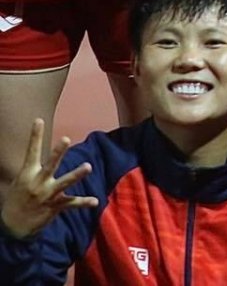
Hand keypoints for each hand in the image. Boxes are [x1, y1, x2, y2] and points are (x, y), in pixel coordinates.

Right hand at [0, 120, 96, 239]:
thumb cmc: (17, 199)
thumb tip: (37, 152)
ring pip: (64, 182)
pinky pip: (72, 203)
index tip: (39, 120)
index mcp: (27, 174)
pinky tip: (95, 201)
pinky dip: (84, 202)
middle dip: (58, 152)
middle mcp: (38, 183)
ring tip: (88, 166)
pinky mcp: (55, 206)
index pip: (32, 151)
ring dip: (76, 174)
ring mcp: (47, 195)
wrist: (12, 227)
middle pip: (50, 165)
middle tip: (66, 139)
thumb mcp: (20, 182)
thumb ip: (33, 168)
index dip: (35, 136)